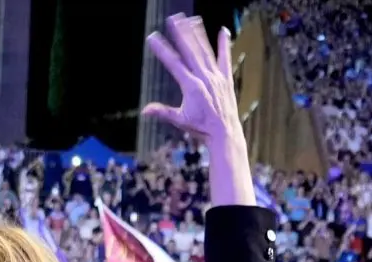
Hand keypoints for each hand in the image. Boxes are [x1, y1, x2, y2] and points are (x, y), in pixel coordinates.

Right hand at [141, 15, 241, 146]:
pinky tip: (223, 31)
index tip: (153, 38)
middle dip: (181, 34)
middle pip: (190, 51)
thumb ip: (162, 112)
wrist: (224, 132)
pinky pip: (225, 58)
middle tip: (173, 19)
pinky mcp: (226, 78)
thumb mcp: (180, 120)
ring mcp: (216, 76)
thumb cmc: (201, 128)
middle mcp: (204, 78)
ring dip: (198, 34)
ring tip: (191, 20)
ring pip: (205, 51)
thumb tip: (144, 110)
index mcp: (191, 86)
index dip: (162, 50)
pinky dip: (224, 45)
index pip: (173, 64)